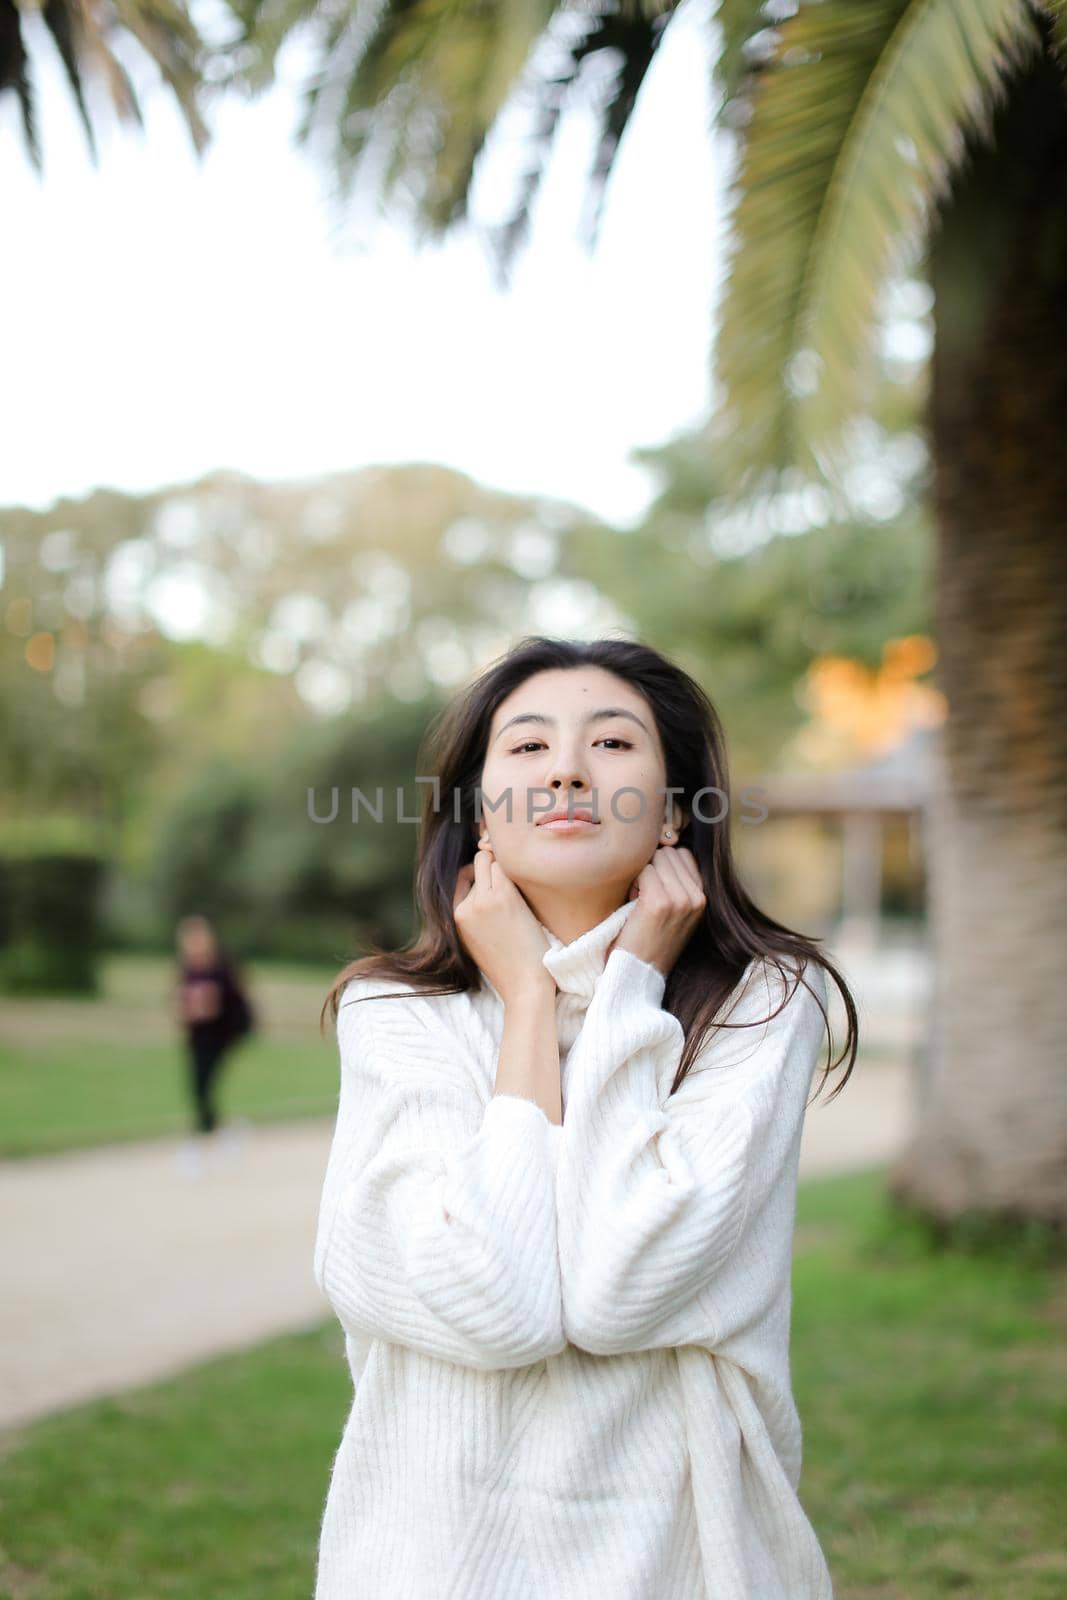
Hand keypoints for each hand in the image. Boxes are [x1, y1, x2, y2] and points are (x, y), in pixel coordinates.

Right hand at [452, 829, 553, 1003]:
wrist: (524, 985)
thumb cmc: (510, 966)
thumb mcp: (478, 941)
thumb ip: (475, 915)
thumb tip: (483, 888)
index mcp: (455, 917)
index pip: (461, 877)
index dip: (481, 873)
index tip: (500, 880)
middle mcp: (464, 906)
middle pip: (476, 864)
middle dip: (493, 864)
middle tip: (516, 875)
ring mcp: (482, 900)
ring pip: (489, 860)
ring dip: (507, 866)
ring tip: (525, 881)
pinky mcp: (503, 896)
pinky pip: (505, 866)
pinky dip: (516, 868)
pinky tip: (531, 879)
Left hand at [607, 846, 705, 978]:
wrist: (639, 973)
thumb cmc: (650, 939)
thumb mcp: (675, 910)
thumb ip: (677, 880)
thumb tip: (666, 842)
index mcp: (704, 897)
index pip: (684, 854)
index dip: (663, 866)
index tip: (655, 889)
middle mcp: (698, 897)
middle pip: (670, 853)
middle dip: (653, 867)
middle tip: (645, 896)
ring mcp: (681, 899)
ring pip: (657, 858)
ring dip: (643, 874)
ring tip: (640, 900)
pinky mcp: (661, 903)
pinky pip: (644, 870)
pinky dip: (633, 883)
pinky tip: (633, 903)